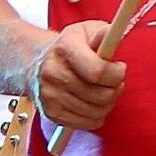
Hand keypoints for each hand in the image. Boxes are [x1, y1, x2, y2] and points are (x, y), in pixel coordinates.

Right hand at [36, 17, 125, 133]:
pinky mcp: (51, 113)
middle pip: (101, 95)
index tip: (119, 68)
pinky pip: (88, 123)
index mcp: (64, 49)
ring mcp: (50, 96)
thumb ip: (102, 33)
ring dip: (107, 103)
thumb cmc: (69, 47)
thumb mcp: (86, 31)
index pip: (98, 71)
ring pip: (97, 111)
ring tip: (103, 91)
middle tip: (112, 81)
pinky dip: (97, 116)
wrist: (36, 64)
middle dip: (115, 89)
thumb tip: (116, 33)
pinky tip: (93, 103)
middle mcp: (53, 73)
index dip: (117, 73)